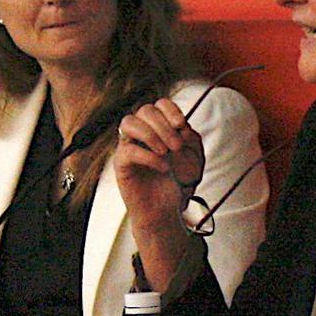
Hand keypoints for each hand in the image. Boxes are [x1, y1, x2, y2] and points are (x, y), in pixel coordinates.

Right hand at [115, 99, 203, 290]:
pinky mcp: (121, 164)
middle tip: (177, 147)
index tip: (182, 125)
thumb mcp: (194, 159)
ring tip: (166, 153)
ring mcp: (129, 147)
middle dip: (164, 126)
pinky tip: (162, 167)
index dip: (170, 110)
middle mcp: (142, 134)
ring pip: (129, 122)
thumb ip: (191, 140)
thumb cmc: (178, 183)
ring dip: (151, 134)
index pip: (159, 104)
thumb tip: (181, 128)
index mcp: (159, 128)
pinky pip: (127, 150)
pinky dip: (148, 156)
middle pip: (145, 110)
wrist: (167, 210)